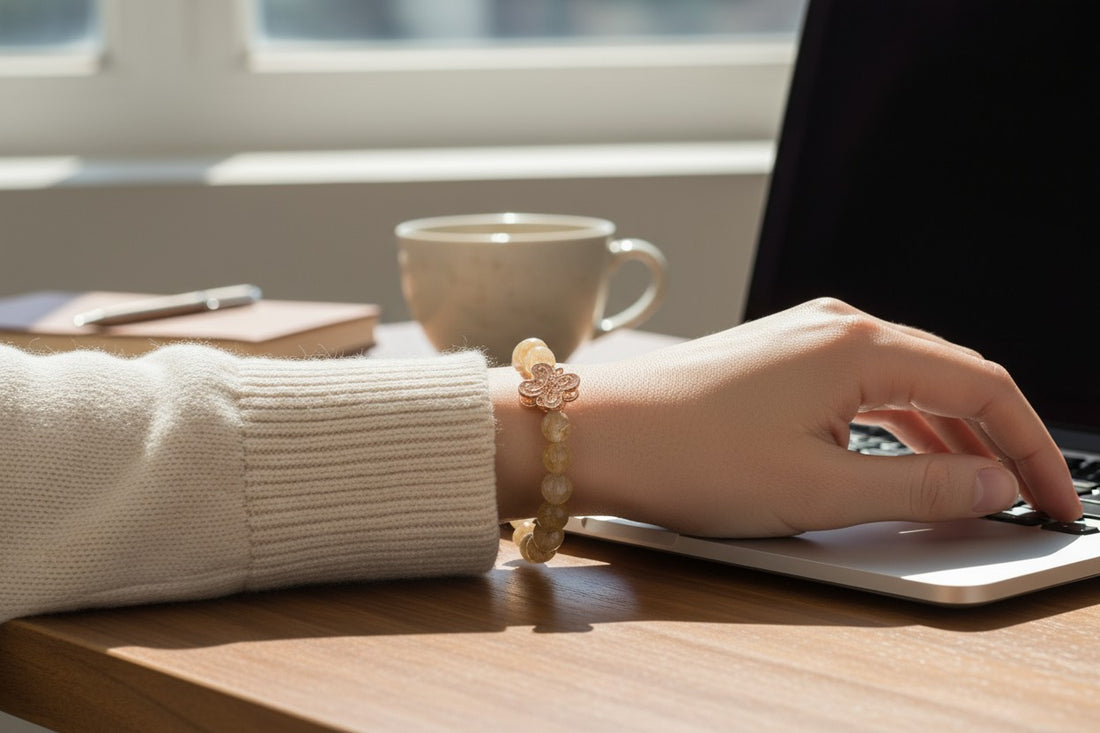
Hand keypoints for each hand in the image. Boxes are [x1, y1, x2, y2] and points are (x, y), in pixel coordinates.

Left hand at [495, 298, 1080, 536]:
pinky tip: (902, 459)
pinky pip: (862, 388)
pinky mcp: (776, 360)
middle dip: (996, 440)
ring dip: (947, 435)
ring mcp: (803, 338)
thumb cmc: (690, 456)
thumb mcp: (817, 488)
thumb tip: (990, 485)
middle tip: (1027, 499)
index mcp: (859, 347)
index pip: (983, 388)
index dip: (1030, 448)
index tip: (1053, 500)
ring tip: (975, 489)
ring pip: (906, 383)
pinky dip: (897, 425)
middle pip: (950, 378)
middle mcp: (837, 327)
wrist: (594, 433)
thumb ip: (917, 487)